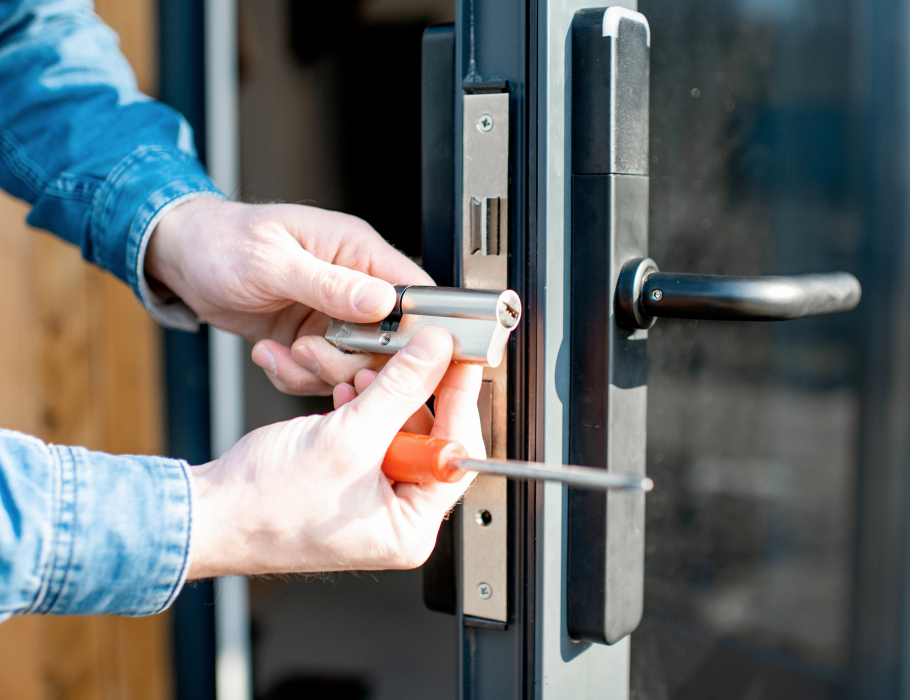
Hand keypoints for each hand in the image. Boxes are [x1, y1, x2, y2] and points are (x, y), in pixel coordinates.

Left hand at [145, 198, 432, 394]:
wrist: (183, 259)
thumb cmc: (222, 241)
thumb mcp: (272, 261)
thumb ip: (330, 284)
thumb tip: (383, 301)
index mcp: (357, 251)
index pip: (414, 293)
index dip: (414, 330)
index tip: (387, 354)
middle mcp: (354, 285)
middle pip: (388, 341)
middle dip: (350, 360)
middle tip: (309, 352)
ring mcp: (334, 316)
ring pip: (355, 365)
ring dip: (317, 371)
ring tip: (282, 353)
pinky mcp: (312, 339)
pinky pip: (322, 373)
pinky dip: (294, 376)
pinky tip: (269, 354)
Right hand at [186, 327, 483, 577]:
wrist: (209, 513)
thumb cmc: (265, 506)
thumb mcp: (347, 438)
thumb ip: (400, 390)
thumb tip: (436, 355)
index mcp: (410, 527)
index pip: (457, 454)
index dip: (459, 400)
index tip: (460, 360)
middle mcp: (397, 517)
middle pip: (430, 438)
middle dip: (411, 394)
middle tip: (412, 356)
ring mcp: (373, 498)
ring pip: (398, 429)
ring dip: (382, 396)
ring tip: (363, 375)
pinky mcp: (350, 479)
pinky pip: (372, 434)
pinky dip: (362, 408)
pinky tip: (347, 393)